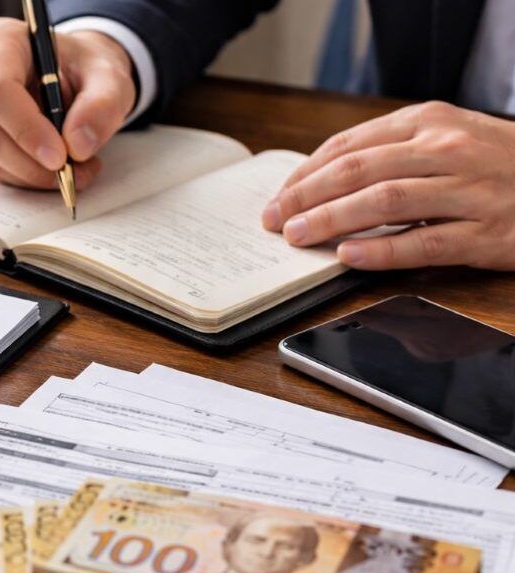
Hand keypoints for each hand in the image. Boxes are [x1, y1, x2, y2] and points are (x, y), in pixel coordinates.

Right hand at [0, 18, 136, 189]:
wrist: (70, 76)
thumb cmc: (84, 69)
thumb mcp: (110, 77)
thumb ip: (102, 106)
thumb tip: (78, 146)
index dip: (26, 129)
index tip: (60, 157)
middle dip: (33, 163)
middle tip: (75, 172)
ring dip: (32, 174)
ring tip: (75, 169)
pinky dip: (25, 177)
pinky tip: (52, 167)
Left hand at [264, 101, 514, 269]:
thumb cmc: (498, 165)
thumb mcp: (448, 140)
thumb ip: (393, 153)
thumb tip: (324, 181)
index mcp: (430, 122)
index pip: (350, 145)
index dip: (306, 173)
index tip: (279, 196)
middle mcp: (448, 150)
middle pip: (358, 171)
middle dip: (306, 197)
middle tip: (274, 220)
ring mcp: (469, 191)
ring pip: (384, 201)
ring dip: (332, 220)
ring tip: (298, 237)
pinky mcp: (488, 233)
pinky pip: (424, 242)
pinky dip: (381, 250)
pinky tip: (349, 256)